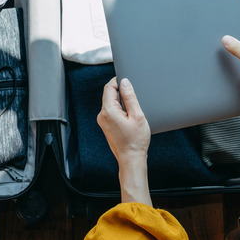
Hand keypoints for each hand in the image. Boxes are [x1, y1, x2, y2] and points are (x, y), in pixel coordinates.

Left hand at [97, 77, 152, 204]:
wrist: (131, 159)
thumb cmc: (136, 140)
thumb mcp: (137, 115)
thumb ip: (130, 97)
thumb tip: (124, 82)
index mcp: (108, 111)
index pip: (109, 87)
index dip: (118, 81)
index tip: (127, 81)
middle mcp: (102, 115)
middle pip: (109, 94)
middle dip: (121, 92)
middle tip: (134, 97)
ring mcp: (102, 121)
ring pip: (110, 103)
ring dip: (121, 101)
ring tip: (133, 111)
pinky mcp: (105, 125)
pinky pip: (111, 111)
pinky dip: (120, 109)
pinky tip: (129, 117)